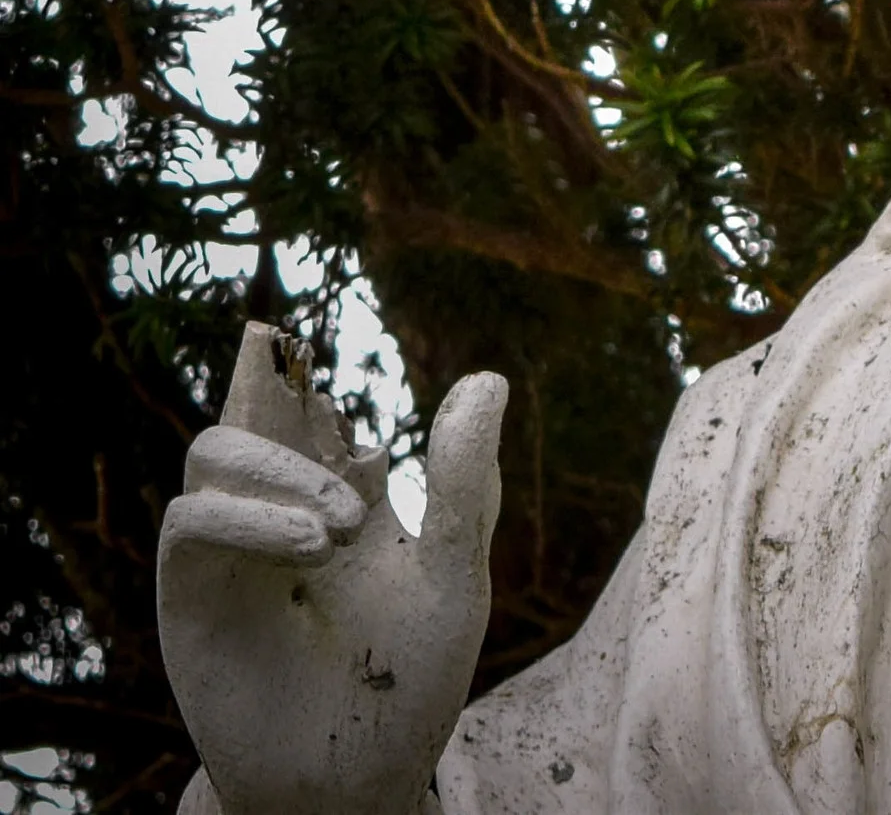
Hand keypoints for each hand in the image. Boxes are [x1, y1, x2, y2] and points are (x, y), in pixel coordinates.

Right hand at [158, 324, 505, 814]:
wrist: (359, 776)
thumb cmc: (408, 678)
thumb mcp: (454, 573)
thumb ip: (463, 484)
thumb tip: (486, 378)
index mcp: (341, 494)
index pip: (310, 410)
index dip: (296, 371)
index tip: (286, 334)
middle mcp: (277, 511)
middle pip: (248, 413)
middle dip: (276, 395)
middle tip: (364, 478)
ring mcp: (231, 551)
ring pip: (213, 455)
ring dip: (278, 471)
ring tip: (344, 528)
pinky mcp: (191, 599)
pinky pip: (189, 523)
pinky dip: (247, 517)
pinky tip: (311, 547)